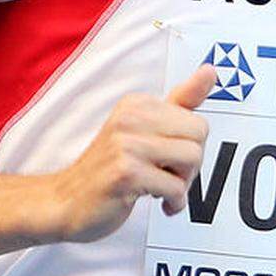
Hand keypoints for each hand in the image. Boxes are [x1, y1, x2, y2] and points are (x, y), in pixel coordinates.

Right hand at [54, 64, 214, 241]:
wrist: (65, 201)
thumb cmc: (107, 169)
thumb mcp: (143, 129)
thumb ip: (179, 102)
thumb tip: (210, 71)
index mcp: (137, 104)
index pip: (197, 121)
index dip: (191, 148)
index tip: (169, 161)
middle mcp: (130, 117)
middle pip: (199, 137)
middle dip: (192, 165)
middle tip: (169, 177)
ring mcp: (126, 144)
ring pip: (191, 159)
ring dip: (183, 184)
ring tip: (162, 189)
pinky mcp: (125, 173)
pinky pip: (175, 187)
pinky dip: (174, 202)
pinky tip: (159, 203)